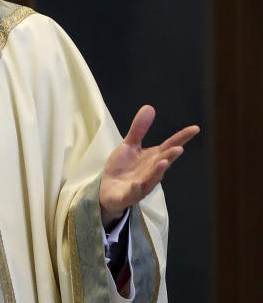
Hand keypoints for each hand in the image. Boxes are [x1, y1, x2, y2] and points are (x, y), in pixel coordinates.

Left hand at [99, 105, 199, 226]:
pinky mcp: (128, 195)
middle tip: (179, 148)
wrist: (108, 191)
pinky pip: (134, 193)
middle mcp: (151, 171)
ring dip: (158, 171)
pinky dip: (136, 189)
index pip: (170, 146)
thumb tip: (149, 107)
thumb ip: (139, 129)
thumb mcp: (129, 145)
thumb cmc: (123, 168)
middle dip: (170, 156)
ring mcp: (141, 184)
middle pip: (163, 162)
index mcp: (152, 158)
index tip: (195, 128)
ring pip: (152, 178)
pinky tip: (137, 183)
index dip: (182, 137)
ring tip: (164, 163)